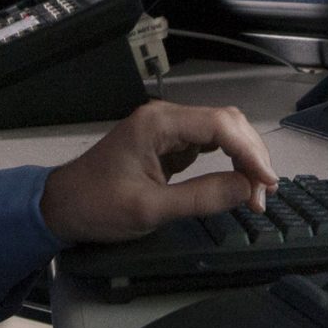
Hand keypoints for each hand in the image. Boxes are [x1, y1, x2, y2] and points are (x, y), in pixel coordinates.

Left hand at [37, 99, 278, 244]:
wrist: (61, 207)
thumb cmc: (96, 206)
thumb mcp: (149, 210)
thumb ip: (200, 198)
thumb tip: (245, 189)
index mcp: (158, 123)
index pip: (220, 125)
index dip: (250, 152)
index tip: (266, 184)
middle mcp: (165, 117)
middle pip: (227, 123)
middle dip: (251, 156)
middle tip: (262, 196)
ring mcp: (166, 129)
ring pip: (222, 132)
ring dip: (243, 158)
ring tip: (255, 192)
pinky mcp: (167, 144)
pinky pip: (208, 144)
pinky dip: (229, 161)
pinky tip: (237, 181)